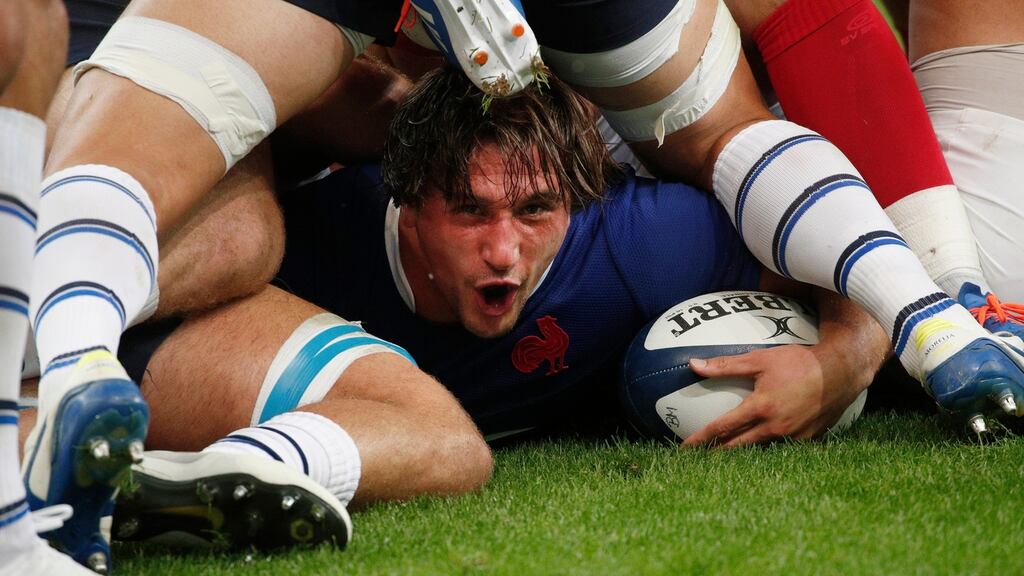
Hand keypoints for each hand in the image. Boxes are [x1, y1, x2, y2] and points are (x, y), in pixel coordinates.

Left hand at [681, 343, 868, 447]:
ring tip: (721, 454)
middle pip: (737, 447)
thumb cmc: (799, 361)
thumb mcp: (760, 359)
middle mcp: (775, 427)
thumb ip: (726, 365)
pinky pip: (780, 446)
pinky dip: (764, 446)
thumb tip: (694, 365)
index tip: (683, 449)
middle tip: (697, 458)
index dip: (700, 439)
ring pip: (758, 449)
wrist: (841, 372)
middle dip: (715, 454)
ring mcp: (792, 436)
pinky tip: (756, 444)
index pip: (723, 428)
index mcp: (761, 408)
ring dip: (739, 453)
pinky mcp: (807, 439)